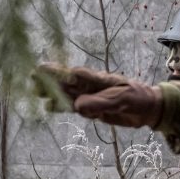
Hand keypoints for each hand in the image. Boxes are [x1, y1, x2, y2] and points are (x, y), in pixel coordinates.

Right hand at [36, 64, 164, 129]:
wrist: (148, 108)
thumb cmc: (138, 98)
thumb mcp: (121, 99)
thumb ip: (100, 102)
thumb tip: (77, 106)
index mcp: (98, 79)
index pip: (75, 74)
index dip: (59, 71)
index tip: (42, 69)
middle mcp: (90, 86)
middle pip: (66, 82)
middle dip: (49, 80)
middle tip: (31, 77)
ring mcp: (89, 97)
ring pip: (66, 94)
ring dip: (52, 93)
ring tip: (35, 93)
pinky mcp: (91, 109)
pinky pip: (72, 106)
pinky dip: (61, 106)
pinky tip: (49, 106)